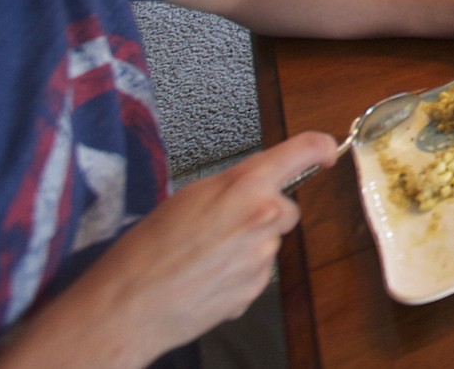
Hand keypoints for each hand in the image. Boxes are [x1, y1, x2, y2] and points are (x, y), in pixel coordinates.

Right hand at [9, 133, 334, 364]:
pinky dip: (238, 273)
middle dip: (262, 213)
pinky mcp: (257, 289)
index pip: (301, 152)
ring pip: (269, 242)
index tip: (326, 150)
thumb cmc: (145, 252)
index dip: (319, 147)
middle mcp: (263, 219)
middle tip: (220, 225)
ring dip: (247, 245)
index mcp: (245, 187)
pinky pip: (257, 272)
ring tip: (203, 255)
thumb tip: (253, 182)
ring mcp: (262, 257)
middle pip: (285, 208)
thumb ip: (232, 184)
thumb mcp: (188, 196)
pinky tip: (206, 276)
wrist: (128, 307)